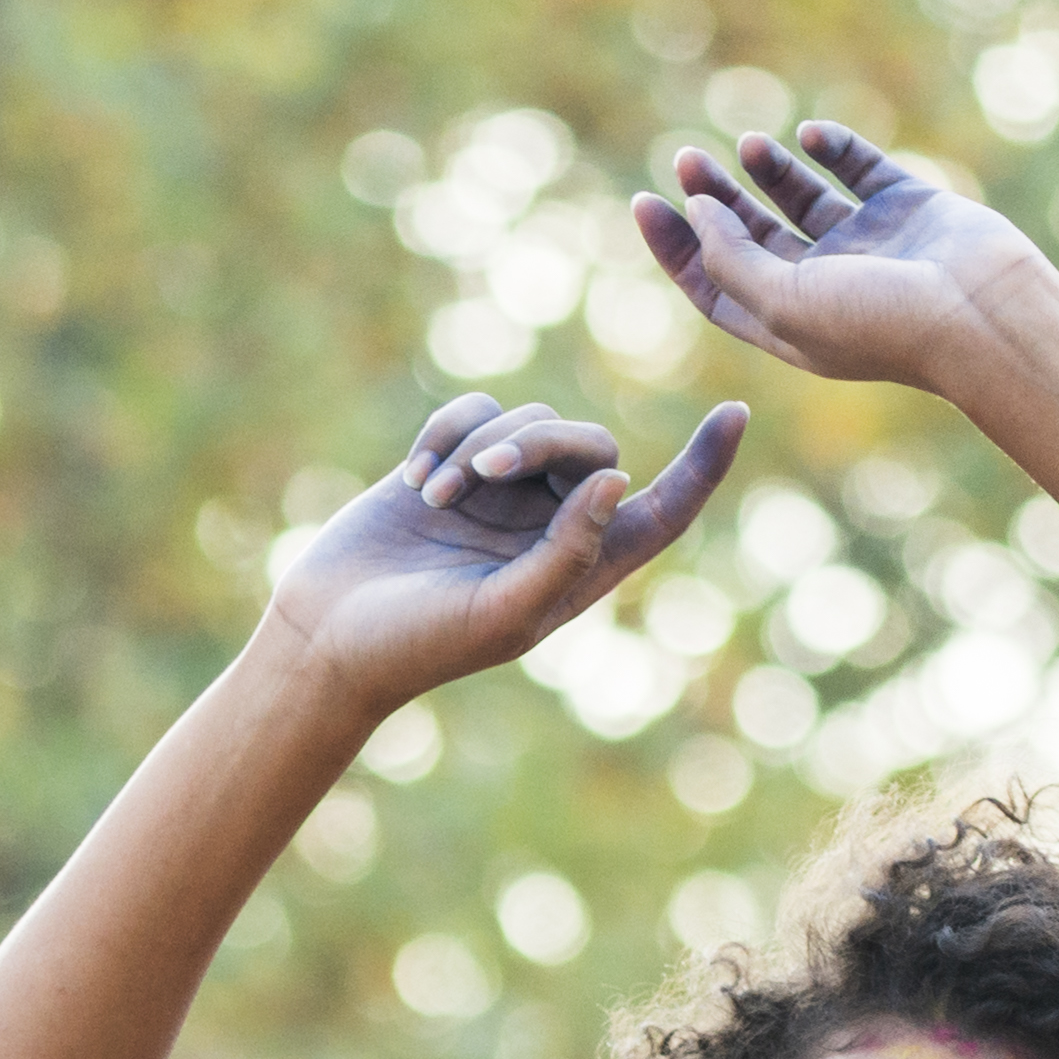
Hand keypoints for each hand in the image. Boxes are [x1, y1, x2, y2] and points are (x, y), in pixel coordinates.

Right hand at [263, 391, 742, 715]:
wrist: (322, 640)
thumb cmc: (415, 645)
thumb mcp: (502, 613)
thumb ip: (566, 553)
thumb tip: (618, 480)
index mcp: (577, 569)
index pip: (660, 511)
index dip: (702, 467)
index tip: (736, 413)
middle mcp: (545, 527)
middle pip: (586, 447)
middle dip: (542, 443)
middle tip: (490, 470)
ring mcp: (496, 496)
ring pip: (525, 422)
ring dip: (480, 445)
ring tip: (435, 494)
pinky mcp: (446, 468)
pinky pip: (472, 413)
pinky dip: (447, 433)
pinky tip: (413, 479)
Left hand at [632, 119, 1052, 396]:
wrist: (980, 310)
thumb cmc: (879, 321)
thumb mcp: (782, 302)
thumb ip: (732, 258)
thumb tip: (697, 211)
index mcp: (787, 324)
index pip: (713, 285)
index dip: (675, 247)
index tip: (645, 202)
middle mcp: (824, 286)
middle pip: (752, 237)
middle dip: (715, 199)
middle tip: (686, 158)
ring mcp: (867, 245)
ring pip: (803, 199)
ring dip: (771, 170)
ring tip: (748, 144)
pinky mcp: (908, 208)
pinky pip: (861, 169)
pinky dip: (834, 147)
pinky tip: (810, 133)